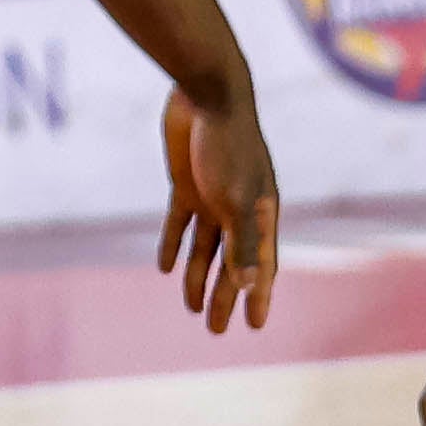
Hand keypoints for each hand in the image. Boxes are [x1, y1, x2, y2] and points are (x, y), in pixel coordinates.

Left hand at [160, 77, 276, 333]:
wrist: (205, 94)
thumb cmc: (230, 145)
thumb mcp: (236, 198)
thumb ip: (242, 241)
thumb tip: (250, 285)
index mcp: (262, 214)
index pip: (262, 266)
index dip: (258, 296)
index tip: (254, 326)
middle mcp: (239, 210)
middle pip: (232, 262)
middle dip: (225, 296)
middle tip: (216, 330)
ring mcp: (211, 197)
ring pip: (205, 247)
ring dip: (198, 276)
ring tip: (191, 307)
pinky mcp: (185, 184)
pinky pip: (179, 222)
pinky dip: (172, 243)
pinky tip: (163, 266)